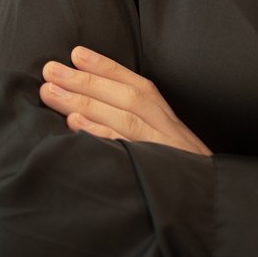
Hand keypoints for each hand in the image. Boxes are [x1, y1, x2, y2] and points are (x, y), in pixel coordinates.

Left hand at [39, 46, 211, 156]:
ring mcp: (162, 149)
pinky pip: (126, 150)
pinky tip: (75, 125)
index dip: (107, 67)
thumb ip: (139, 125)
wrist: (208, 203)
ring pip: (123, 118)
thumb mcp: (167, 143)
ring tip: (51, 92)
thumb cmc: (180, 172)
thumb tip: (94, 108)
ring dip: (84, 102)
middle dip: (86, 81)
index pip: (136, 84)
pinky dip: (100, 135)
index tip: (76, 53)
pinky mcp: (156, 172)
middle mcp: (166, 128)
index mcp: (167, 118)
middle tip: (50, 70)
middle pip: (126, 97)